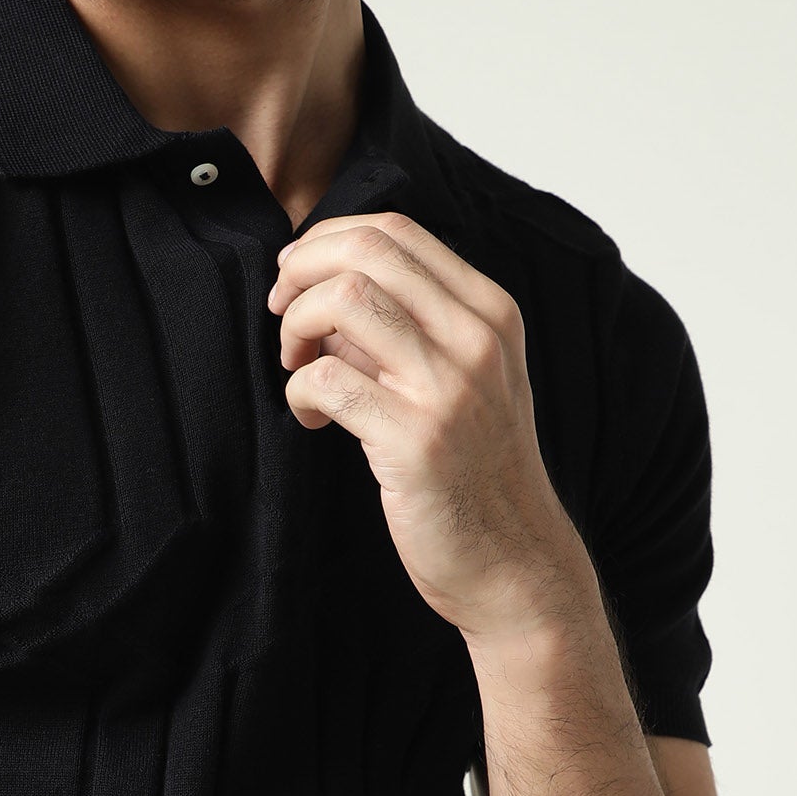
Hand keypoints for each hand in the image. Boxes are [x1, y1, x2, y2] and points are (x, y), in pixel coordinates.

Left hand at [265, 209, 595, 645]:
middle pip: (365, 251)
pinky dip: (299, 393)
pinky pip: (325, 380)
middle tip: (282, 317)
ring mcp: (450, 388)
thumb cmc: (474, 470)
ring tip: (297, 368)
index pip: (395, 231)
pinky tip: (313, 420)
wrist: (514, 564)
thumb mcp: (461, 379)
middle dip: (301, 275)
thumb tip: (322, 287)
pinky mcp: (416, 440)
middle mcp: (478, 338)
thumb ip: (405, 328)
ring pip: (343, 300)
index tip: (298, 281)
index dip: (327, 242)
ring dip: (296, 329)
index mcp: (491, 312)